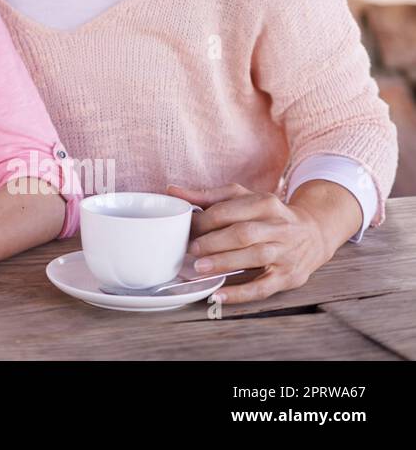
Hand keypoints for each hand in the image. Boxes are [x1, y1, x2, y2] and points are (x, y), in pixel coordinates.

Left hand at [166, 183, 331, 303]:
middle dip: (213, 242)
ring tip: (200, 268)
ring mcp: (286, 253)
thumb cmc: (268, 215)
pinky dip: (240, 293)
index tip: (185, 229)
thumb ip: (208, 197)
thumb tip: (172, 191)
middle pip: (243, 233)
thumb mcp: (243, 199)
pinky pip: (264, 287)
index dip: (204, 221)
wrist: (314, 233)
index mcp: (265, 203)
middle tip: (190, 250)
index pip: (228, 211)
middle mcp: (278, 226)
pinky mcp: (289, 276)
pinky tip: (219, 295)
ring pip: (254, 257)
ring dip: (224, 263)